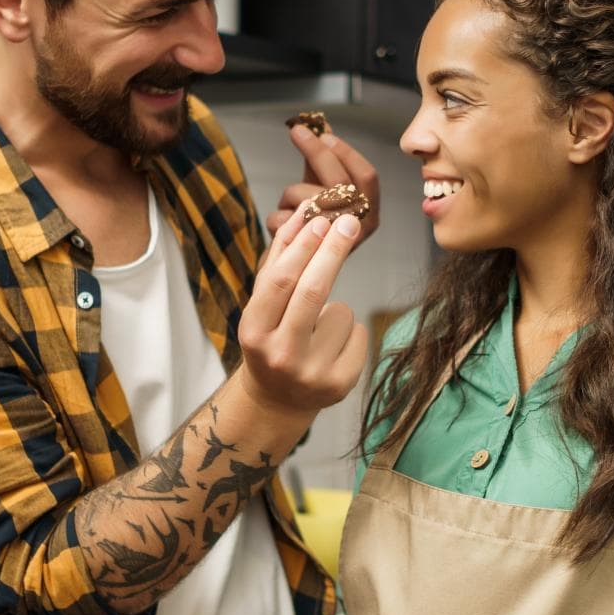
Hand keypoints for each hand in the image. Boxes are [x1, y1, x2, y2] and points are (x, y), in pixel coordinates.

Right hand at [237, 206, 369, 418]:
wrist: (278, 399)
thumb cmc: (271, 338)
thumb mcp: (263, 305)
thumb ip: (278, 261)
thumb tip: (302, 215)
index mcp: (254, 332)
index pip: (281, 281)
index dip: (303, 246)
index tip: (322, 219)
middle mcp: (280, 355)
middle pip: (313, 292)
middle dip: (333, 251)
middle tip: (350, 222)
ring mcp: (312, 373)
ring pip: (343, 312)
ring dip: (338, 308)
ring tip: (318, 329)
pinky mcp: (340, 385)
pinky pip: (359, 333)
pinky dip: (351, 331)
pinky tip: (332, 347)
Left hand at [267, 122, 381, 245]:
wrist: (295, 268)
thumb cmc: (312, 224)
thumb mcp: (322, 187)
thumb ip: (323, 159)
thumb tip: (320, 124)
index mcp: (369, 208)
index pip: (367, 175)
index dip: (345, 152)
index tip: (324, 133)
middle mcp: (358, 225)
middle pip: (339, 181)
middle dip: (316, 151)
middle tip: (297, 131)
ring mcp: (334, 240)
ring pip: (308, 199)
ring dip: (290, 195)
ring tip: (289, 205)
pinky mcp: (306, 254)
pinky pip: (286, 220)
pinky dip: (277, 216)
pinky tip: (282, 225)